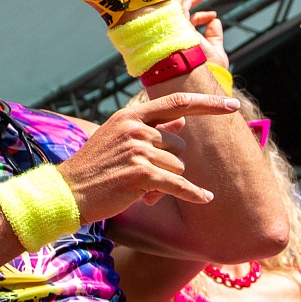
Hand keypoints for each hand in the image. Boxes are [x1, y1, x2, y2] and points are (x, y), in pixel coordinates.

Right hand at [56, 93, 240, 223]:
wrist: (68, 192)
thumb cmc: (94, 168)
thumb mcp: (119, 139)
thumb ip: (152, 128)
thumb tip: (182, 121)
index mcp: (130, 116)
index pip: (177, 102)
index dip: (208, 104)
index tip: (233, 105)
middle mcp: (135, 128)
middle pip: (180, 145)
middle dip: (170, 163)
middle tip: (145, 178)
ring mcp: (138, 150)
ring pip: (178, 166)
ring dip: (166, 181)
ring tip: (140, 189)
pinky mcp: (141, 174)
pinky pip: (178, 184)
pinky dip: (192, 193)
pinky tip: (205, 199)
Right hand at [180, 0, 228, 76]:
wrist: (204, 80)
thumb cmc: (209, 71)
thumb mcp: (216, 51)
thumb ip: (215, 36)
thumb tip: (215, 20)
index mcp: (184, 43)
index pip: (188, 25)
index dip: (200, 17)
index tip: (212, 15)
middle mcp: (176, 38)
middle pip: (178, 17)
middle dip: (187, 3)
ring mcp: (174, 33)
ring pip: (175, 11)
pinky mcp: (175, 28)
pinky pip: (176, 9)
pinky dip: (184, 0)